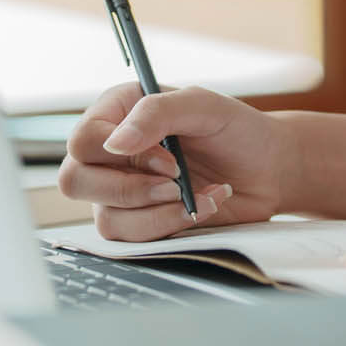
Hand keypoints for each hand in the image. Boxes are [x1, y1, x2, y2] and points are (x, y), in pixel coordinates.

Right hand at [57, 84, 292, 240]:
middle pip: (76, 181)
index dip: (119, 155)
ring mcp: (120, 190)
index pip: (83, 139)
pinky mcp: (139, 221)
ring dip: (156, 212)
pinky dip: (168, 226)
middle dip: (130, 189)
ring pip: (105, 217)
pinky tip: (199, 208)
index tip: (168, 158)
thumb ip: (157, 113)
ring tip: (195, 196)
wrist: (269, 169)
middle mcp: (111, 153)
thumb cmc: (237, 130)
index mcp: (117, 113)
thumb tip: (115, 143)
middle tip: (176, 183)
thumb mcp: (204, 105)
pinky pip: (130, 239)